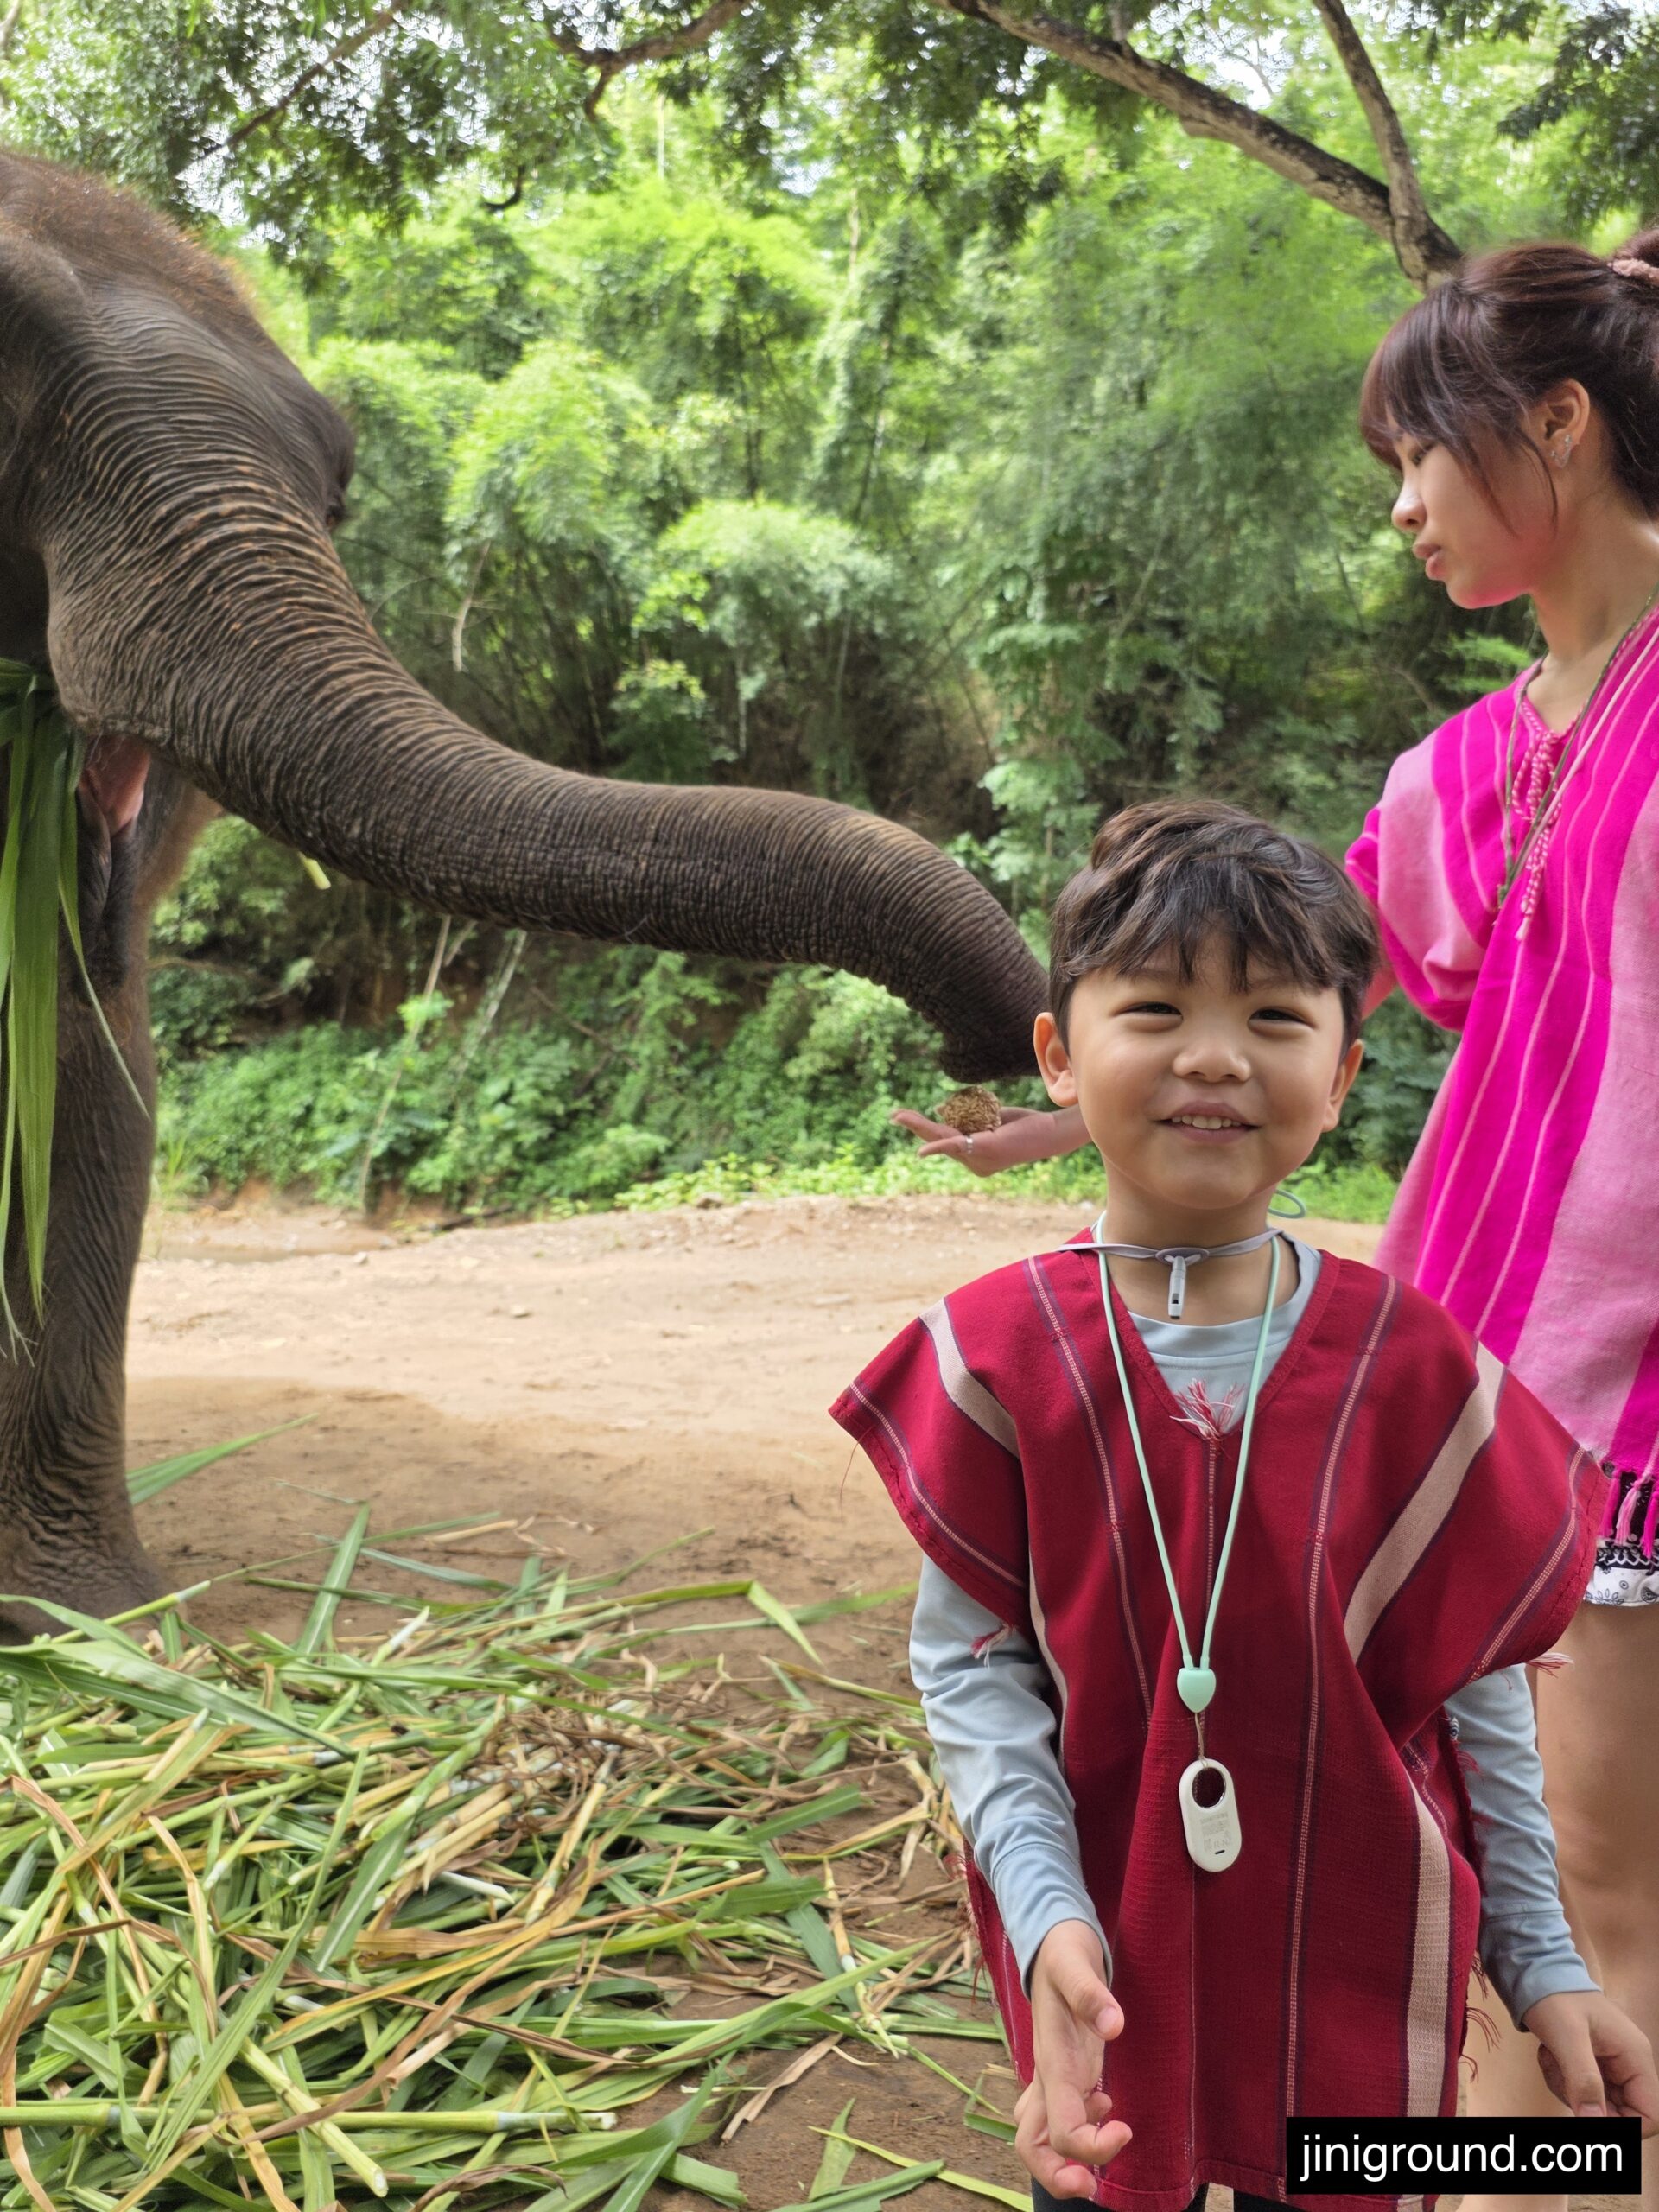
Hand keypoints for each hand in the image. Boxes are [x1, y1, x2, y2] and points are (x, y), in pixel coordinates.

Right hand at [890, 1105, 1085, 1176]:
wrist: (1050, 1131)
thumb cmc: (1024, 1125)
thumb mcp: (989, 1117)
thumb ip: (966, 1116)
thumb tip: (939, 1108)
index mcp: (974, 1157)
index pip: (946, 1137)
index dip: (927, 1126)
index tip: (907, 1116)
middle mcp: (974, 1163)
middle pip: (939, 1139)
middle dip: (916, 1127)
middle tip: (894, 1115)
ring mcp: (979, 1158)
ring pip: (942, 1137)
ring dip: (918, 1126)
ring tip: (898, 1115)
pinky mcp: (985, 1148)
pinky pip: (956, 1145)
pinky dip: (938, 1146)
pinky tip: (922, 1151)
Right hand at [1016, 1920, 1130, 2198]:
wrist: (1052, 1938)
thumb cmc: (1063, 1951)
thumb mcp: (1076, 1962)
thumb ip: (1091, 1993)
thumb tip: (1114, 2026)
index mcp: (1052, 2061)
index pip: (1060, 2128)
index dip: (1091, 2146)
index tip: (1125, 2129)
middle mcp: (1048, 2076)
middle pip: (1032, 2146)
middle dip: (1059, 2176)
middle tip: (1096, 2185)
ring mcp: (1052, 2076)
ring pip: (1039, 2138)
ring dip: (1064, 2161)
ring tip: (1102, 2159)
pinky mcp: (1062, 2071)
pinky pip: (1056, 2118)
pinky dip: (1076, 2133)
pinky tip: (1104, 2108)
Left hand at [1522, 1990, 1658, 2131]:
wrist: (1534, 1972)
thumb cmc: (1554, 1997)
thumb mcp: (1566, 2037)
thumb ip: (1583, 2079)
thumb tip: (1594, 2122)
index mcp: (1635, 2057)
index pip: (1651, 2115)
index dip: (1624, 2127)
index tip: (1589, 2116)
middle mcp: (1629, 2064)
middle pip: (1621, 2113)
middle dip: (1588, 2105)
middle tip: (1561, 2078)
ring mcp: (1611, 2065)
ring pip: (1598, 2105)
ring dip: (1570, 2091)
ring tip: (1552, 2060)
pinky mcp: (1593, 2064)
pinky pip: (1583, 2091)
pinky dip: (1563, 2082)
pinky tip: (1550, 2057)